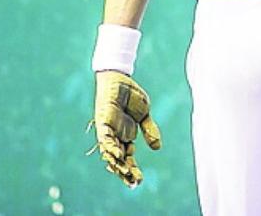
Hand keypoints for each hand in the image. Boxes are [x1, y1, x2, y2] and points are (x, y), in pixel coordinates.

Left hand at [92, 70, 161, 187]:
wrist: (120, 78)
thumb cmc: (131, 96)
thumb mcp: (145, 114)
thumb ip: (149, 131)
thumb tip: (157, 148)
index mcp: (126, 135)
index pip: (128, 157)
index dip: (132, 169)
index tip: (139, 181)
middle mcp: (116, 136)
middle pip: (119, 158)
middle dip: (124, 171)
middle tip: (132, 183)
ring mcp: (109, 129)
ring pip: (110, 151)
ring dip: (116, 162)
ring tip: (124, 173)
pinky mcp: (103, 120)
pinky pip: (105, 136)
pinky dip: (109, 146)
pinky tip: (115, 155)